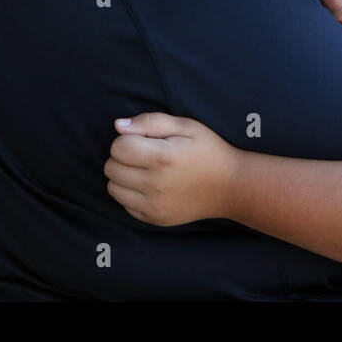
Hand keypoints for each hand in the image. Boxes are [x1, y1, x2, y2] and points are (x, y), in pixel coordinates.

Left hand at [105, 113, 241, 225]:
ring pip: (113, 187)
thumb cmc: (208, 150)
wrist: (231, 186)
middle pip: (111, 167)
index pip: (118, 147)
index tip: (145, 140)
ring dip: (123, 176)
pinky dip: (131, 193)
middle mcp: (155, 185)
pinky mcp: (154, 219)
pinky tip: (150, 186)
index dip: (128, 139)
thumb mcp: (186, 126)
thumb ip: (150, 122)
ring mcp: (154, 206)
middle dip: (123, 156)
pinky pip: (124, 204)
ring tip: (144, 170)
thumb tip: (118, 126)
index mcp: (162, 158)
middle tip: (145, 154)